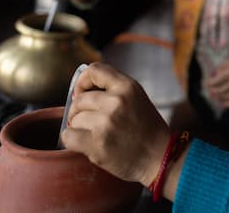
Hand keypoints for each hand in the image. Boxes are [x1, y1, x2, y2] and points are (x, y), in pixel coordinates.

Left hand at [61, 63, 169, 185]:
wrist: (160, 157)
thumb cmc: (146, 129)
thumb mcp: (136, 98)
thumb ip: (113, 89)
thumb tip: (80, 89)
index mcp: (128, 86)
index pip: (94, 70)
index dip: (83, 81)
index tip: (82, 93)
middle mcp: (116, 101)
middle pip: (79, 99)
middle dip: (79, 111)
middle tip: (90, 122)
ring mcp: (106, 123)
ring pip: (73, 119)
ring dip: (79, 128)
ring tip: (95, 135)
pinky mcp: (97, 144)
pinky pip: (68, 136)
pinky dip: (72, 141)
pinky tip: (85, 144)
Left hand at [205, 50, 228, 107]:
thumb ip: (222, 68)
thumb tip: (214, 76)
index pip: (216, 81)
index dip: (209, 83)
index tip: (206, 82)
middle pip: (219, 91)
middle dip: (212, 90)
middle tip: (209, 88)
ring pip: (225, 97)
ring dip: (218, 96)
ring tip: (215, 94)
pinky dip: (226, 102)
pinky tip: (222, 99)